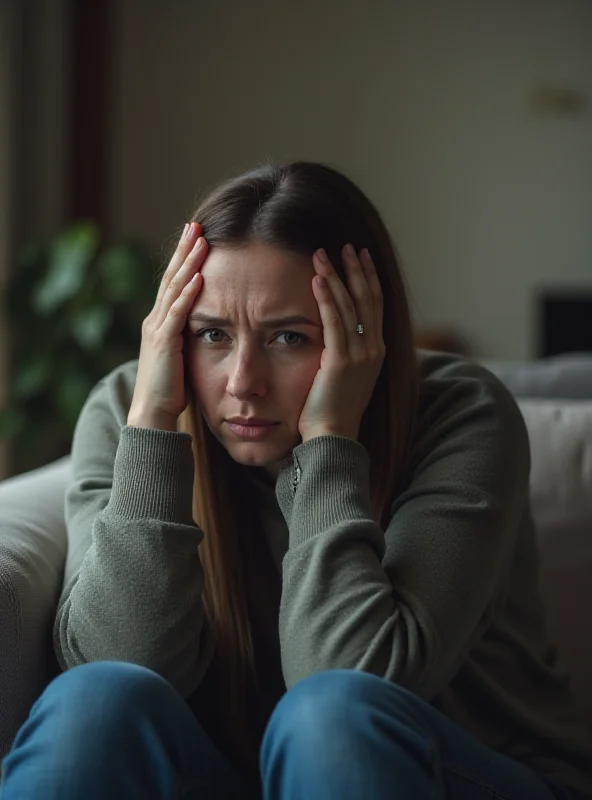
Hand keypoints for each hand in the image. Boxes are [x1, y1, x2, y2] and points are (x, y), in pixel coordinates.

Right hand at [127, 222, 208, 430]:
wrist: (152, 414)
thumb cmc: (172, 391)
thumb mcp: (183, 357)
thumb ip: (191, 338)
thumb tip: (211, 326)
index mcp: (161, 322)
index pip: (174, 282)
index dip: (184, 258)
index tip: (197, 236)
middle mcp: (155, 320)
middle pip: (171, 277)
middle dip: (184, 249)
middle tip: (195, 224)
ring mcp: (157, 329)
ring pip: (174, 288)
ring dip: (187, 262)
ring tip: (199, 239)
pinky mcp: (163, 342)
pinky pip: (177, 313)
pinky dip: (188, 293)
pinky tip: (199, 276)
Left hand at [298, 244, 385, 442]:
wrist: (333, 438)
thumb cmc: (332, 411)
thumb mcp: (346, 377)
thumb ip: (345, 353)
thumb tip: (335, 336)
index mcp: (377, 351)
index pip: (375, 306)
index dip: (368, 278)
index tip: (360, 256)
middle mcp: (374, 349)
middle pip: (367, 299)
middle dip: (356, 269)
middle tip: (346, 245)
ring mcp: (360, 355)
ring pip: (350, 305)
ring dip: (337, 275)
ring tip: (323, 252)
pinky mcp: (340, 362)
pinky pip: (334, 322)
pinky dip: (326, 297)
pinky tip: (317, 278)